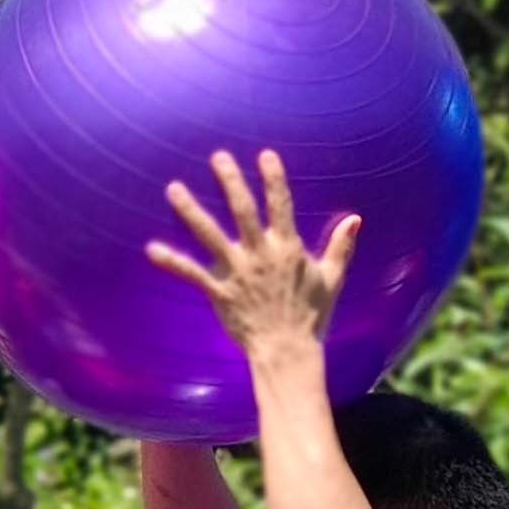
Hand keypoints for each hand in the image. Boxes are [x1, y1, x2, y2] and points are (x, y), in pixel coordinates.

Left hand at [149, 149, 357, 359]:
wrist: (288, 352)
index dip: (273, 179)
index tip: (265, 155)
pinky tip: (152, 249)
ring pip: (210, 236)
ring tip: (173, 189)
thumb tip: (356, 219)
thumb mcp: (331, 279)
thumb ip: (341, 247)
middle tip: (218, 157)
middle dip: (230, 182)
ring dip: (191, 211)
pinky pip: (192, 274)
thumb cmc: (312, 316)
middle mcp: (261, 255)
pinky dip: (172, 261)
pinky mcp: (220, 292)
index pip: (280, 205)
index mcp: (287, 249)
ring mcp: (238, 273)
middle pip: (242, 211)